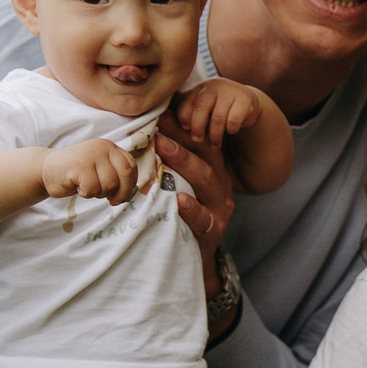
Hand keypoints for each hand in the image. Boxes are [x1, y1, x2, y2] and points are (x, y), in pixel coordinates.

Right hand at [42, 138, 138, 204]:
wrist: (46, 169)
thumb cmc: (76, 174)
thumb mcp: (100, 169)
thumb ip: (116, 175)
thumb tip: (133, 192)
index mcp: (110, 147)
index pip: (132, 167)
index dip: (130, 185)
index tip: (121, 196)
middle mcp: (103, 147)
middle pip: (126, 175)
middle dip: (121, 193)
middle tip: (112, 201)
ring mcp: (91, 155)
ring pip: (110, 184)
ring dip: (99, 193)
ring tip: (86, 187)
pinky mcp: (80, 166)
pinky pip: (92, 189)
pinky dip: (85, 193)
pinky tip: (76, 186)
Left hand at [154, 113, 235, 288]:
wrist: (193, 256)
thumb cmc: (179, 214)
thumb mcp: (179, 185)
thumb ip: (169, 161)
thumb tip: (146, 126)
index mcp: (212, 169)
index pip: (198, 142)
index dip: (181, 126)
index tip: (161, 111)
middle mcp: (219, 184)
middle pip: (204, 156)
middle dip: (181, 139)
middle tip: (158, 126)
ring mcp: (219, 207)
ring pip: (206, 182)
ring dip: (185, 163)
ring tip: (164, 149)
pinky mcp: (214, 229)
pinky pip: (204, 218)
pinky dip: (192, 209)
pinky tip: (179, 201)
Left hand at [170, 77, 260, 147]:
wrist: (246, 102)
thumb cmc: (216, 108)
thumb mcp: (199, 108)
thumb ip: (183, 113)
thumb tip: (159, 124)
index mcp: (196, 89)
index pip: (184, 103)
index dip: (183, 119)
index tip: (185, 130)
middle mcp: (211, 86)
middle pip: (199, 108)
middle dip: (197, 127)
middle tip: (198, 140)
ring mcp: (229, 91)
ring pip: (217, 118)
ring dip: (215, 135)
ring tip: (215, 144)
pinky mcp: (245, 99)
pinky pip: (234, 120)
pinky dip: (231, 129)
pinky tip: (231, 131)